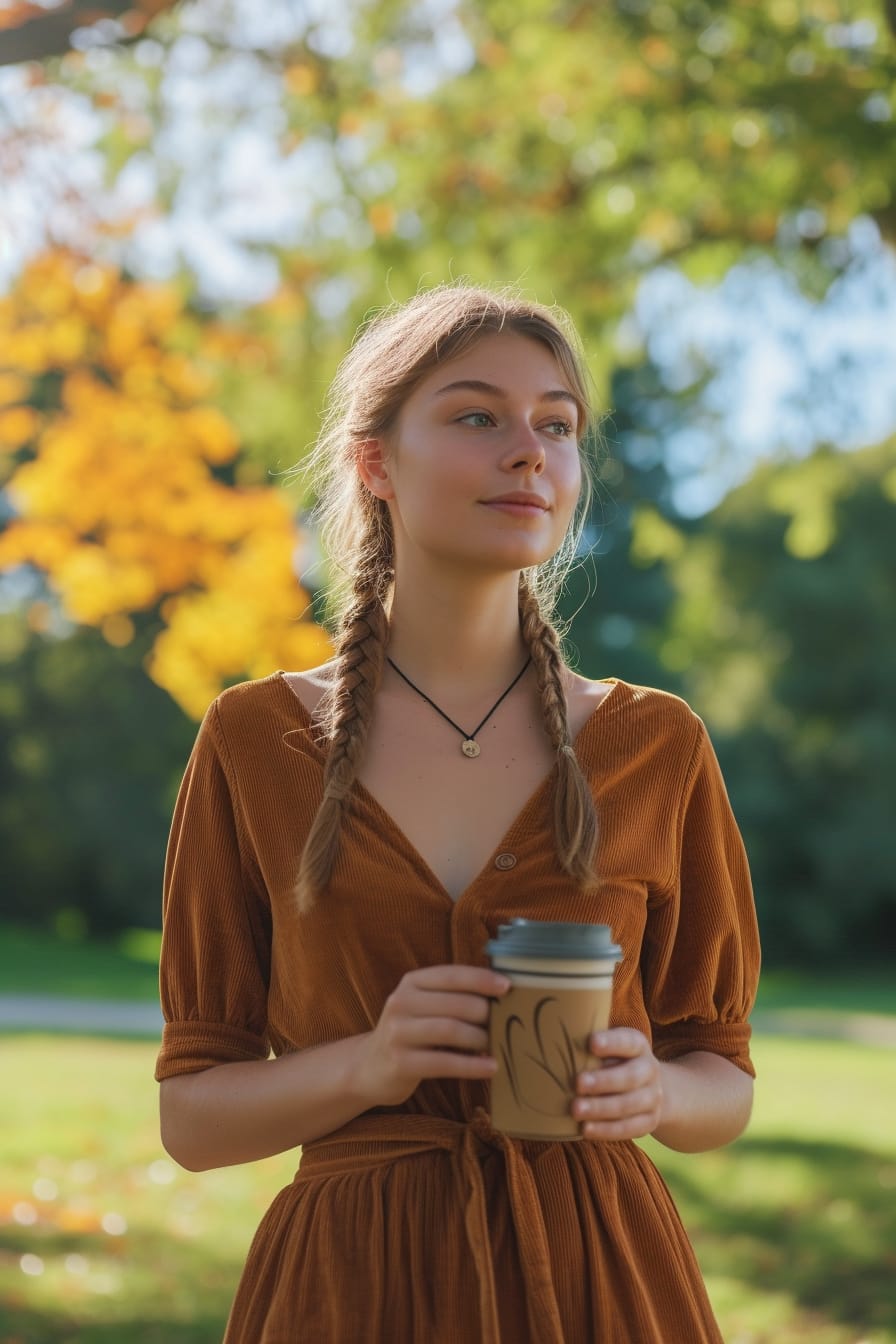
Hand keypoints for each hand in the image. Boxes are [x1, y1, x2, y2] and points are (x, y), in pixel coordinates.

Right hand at [357, 965, 510, 1108]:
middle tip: (506, 1024)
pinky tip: (491, 1068)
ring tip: (498, 1045)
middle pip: (455, 1004)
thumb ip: (452, 997)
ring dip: (481, 1038)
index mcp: (411, 982)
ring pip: (451, 1030)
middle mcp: (401, 1002)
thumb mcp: (423, 1006)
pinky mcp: (400, 1062)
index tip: (508, 987)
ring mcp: (398, 1032)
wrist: (370, 1067)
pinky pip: (444, 1062)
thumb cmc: (411, 1033)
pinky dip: (472, 1065)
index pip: (451, 975)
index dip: (481, 979)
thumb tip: (501, 994)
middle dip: (486, 1014)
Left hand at [572, 1028, 663, 1141]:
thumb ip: (591, 1048)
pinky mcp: (650, 1121)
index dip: (612, 1043)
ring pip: (629, 1104)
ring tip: (576, 1110)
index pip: (628, 1042)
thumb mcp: (609, 1049)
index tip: (591, 1043)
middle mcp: (650, 1070)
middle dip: (603, 1081)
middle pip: (630, 1077)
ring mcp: (653, 1097)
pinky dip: (606, 1130)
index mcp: (638, 1046)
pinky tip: (585, 1129)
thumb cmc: (614, 1061)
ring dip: (601, 1108)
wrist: (648, 1087)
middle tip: (578, 1083)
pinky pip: (629, 1128)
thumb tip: (556, 1044)